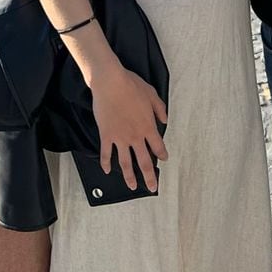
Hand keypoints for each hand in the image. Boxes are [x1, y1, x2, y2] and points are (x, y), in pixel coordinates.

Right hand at [88, 63, 168, 191]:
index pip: (158, 147)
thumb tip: (165, 120)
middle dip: (149, 177)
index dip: (162, 154)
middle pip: (144, 162)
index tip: (163, 159)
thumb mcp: (151, 94)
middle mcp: (135, 136)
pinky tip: (107, 170)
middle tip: (152, 188)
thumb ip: (160, 109)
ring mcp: (120, 138)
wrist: (111, 83)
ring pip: (125, 163)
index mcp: (148, 127)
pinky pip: (106, 153)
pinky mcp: (106, 135)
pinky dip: (106, 163)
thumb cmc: (130, 85)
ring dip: (129, 176)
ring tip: (131, 186)